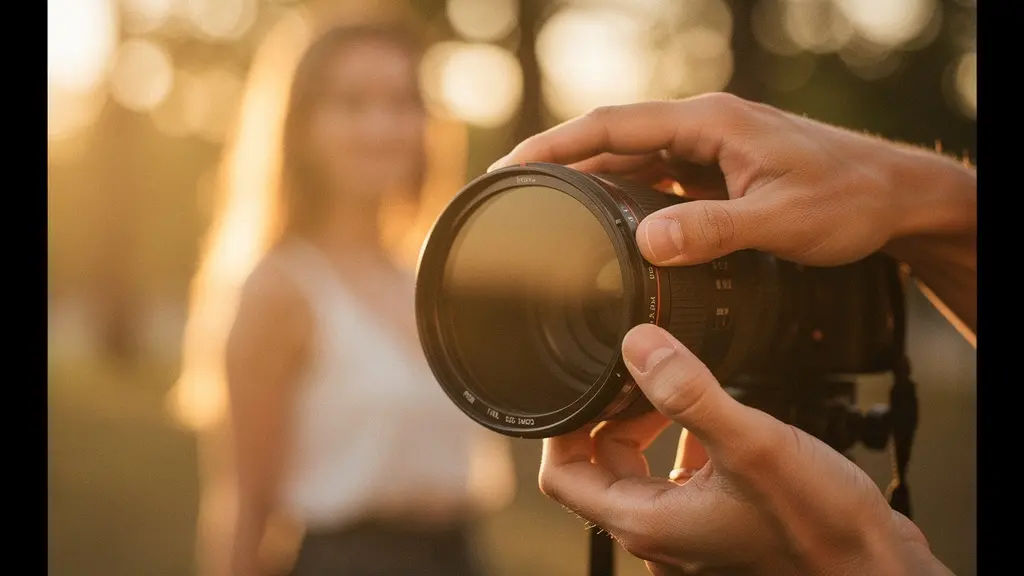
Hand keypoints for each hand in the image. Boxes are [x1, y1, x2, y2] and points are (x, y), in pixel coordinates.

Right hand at [490, 94, 976, 332]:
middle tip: (509, 196)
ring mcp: (707, 150)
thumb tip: (646, 243)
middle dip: (556, 164)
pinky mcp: (716, 172)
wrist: (897, 196)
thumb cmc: (850, 198)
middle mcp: (701, 128)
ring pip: (630, 162)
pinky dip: (623, 200)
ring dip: (587, 183)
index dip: (554, 146)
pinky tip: (605, 226)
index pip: (611, 125)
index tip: (510, 167)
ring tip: (542, 213)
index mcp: (708, 122)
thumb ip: (713, 230)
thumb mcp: (781, 219)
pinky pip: (655, 181)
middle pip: (610, 141)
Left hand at [538, 323, 951, 574]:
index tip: (581, 386)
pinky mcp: (717, 523)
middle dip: (611, 417)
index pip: (563, 477)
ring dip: (648, 426)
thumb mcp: (749, 444)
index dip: (563, 428)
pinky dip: (682, 443)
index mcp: (646, 521)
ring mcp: (688, 531)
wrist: (874, 566)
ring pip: (639, 471)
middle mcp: (659, 533)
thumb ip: (689, 392)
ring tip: (676, 386)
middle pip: (599, 468)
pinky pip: (678, 479)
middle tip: (639, 376)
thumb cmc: (820, 525)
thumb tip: (638, 347)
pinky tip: (714, 418)